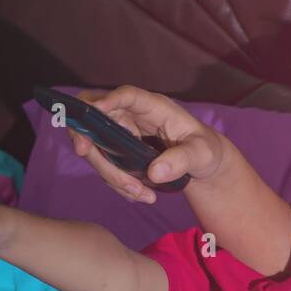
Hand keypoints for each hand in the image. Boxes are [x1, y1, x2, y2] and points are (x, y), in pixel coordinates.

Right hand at [70, 86, 225, 203]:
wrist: (203, 163)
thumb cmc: (205, 150)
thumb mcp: (202, 154)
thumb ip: (182, 160)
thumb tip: (155, 172)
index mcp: (155, 106)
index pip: (128, 95)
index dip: (108, 99)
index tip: (94, 110)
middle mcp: (134, 115)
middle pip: (97, 117)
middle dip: (88, 136)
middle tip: (85, 153)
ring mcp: (123, 132)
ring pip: (97, 146)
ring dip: (110, 172)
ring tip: (140, 194)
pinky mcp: (120, 151)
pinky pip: (107, 165)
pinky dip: (118, 183)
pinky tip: (141, 195)